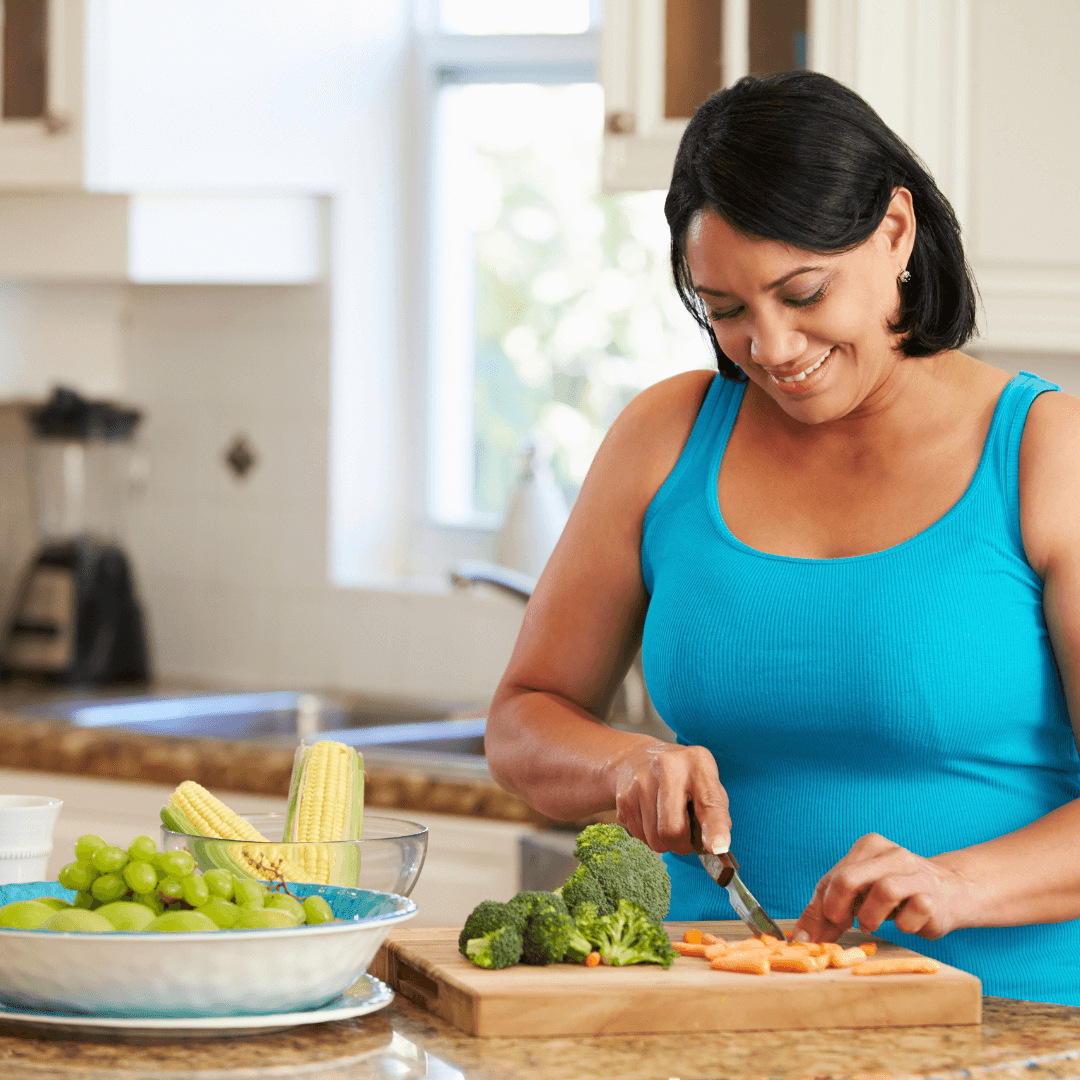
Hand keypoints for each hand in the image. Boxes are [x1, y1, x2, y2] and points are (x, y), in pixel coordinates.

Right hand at [605, 740, 730, 854]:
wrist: (637, 757)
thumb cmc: (682, 777)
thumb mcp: (706, 783)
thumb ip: (717, 814)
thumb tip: (717, 848)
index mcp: (697, 763)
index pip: (709, 801)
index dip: (714, 828)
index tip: (717, 847)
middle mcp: (667, 767)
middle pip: (674, 829)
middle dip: (683, 845)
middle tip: (686, 838)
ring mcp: (640, 781)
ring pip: (655, 839)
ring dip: (664, 842)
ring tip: (665, 820)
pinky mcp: (623, 796)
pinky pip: (639, 836)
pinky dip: (647, 834)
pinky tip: (650, 815)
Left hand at [792, 833, 972, 941]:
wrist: (950, 891)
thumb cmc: (893, 893)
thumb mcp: (857, 894)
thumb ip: (826, 911)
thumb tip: (800, 940)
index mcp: (868, 847)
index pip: (834, 876)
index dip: (824, 907)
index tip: (826, 927)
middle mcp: (892, 854)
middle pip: (850, 879)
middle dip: (840, 909)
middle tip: (846, 923)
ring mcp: (916, 874)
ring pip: (883, 892)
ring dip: (871, 918)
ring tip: (873, 922)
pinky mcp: (934, 898)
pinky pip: (911, 916)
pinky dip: (902, 927)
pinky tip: (906, 922)